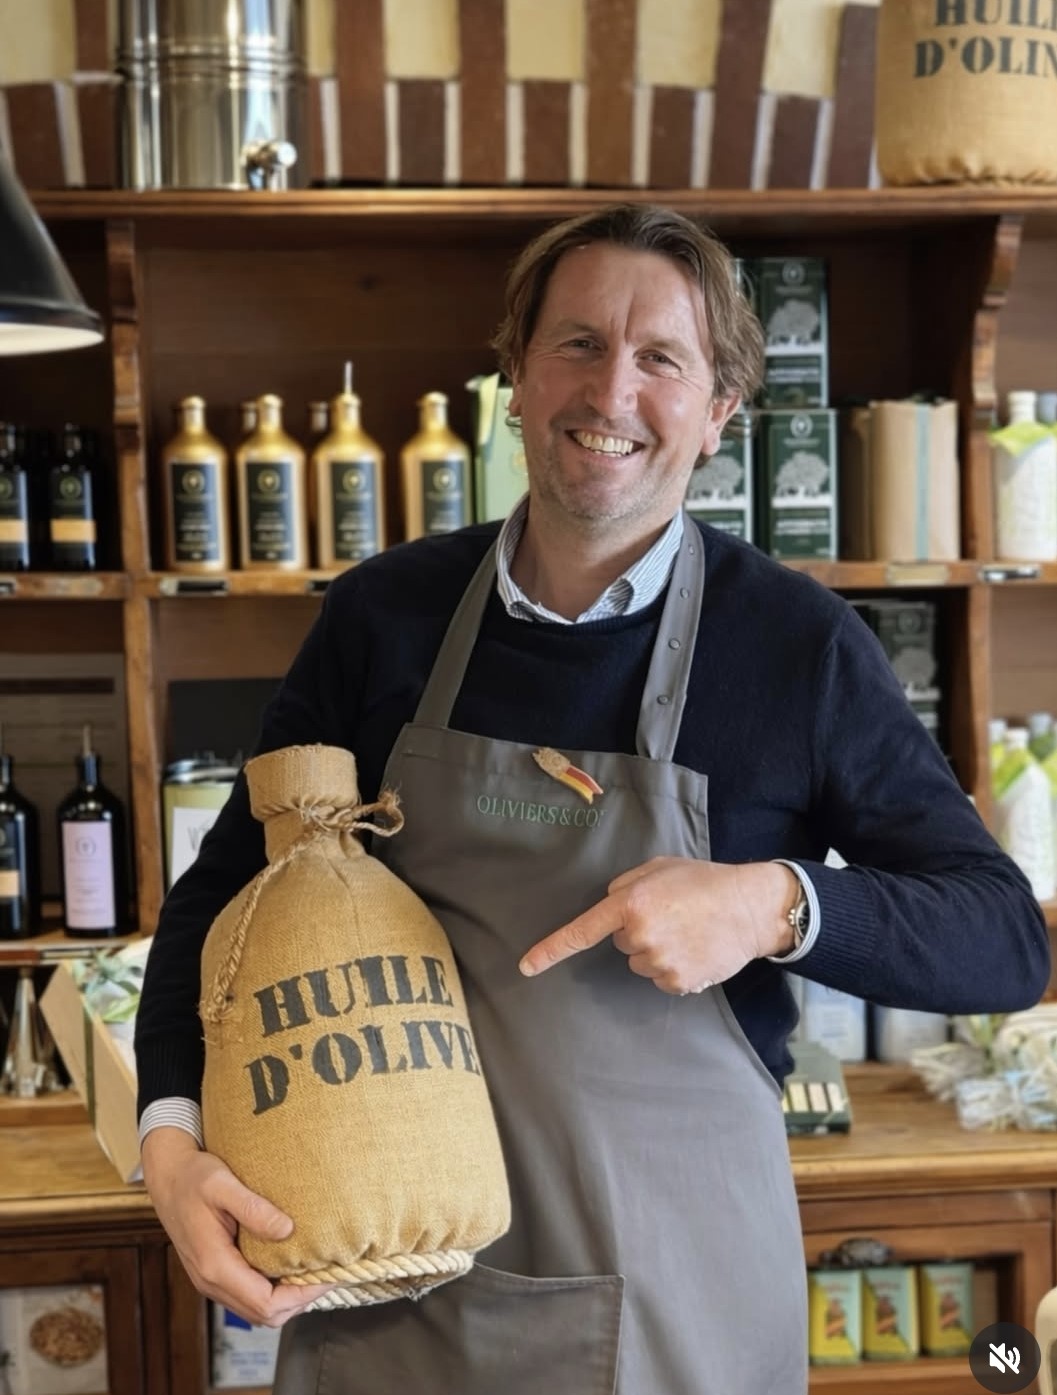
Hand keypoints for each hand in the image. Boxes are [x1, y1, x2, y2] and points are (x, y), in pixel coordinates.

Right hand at [141, 1126, 334, 1325]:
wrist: (167, 1177)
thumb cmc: (193, 1177)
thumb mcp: (223, 1184)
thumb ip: (254, 1209)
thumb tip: (287, 1230)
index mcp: (215, 1265)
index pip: (265, 1304)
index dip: (300, 1296)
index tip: (326, 1277)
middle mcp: (211, 1281)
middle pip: (263, 1316)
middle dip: (299, 1302)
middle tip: (327, 1276)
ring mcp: (210, 1281)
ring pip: (255, 1311)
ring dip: (287, 1301)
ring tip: (314, 1274)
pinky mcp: (213, 1274)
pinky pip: (247, 1297)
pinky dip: (272, 1293)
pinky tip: (289, 1270)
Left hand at [518, 856, 796, 994]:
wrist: (750, 908)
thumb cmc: (703, 882)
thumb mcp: (658, 868)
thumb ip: (625, 886)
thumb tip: (609, 906)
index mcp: (631, 903)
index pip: (581, 931)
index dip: (551, 950)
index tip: (526, 967)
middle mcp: (640, 936)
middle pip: (620, 943)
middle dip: (638, 931)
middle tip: (671, 915)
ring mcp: (659, 963)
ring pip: (640, 962)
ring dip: (656, 949)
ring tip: (687, 930)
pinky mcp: (678, 983)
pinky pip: (661, 978)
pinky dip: (675, 966)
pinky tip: (696, 948)